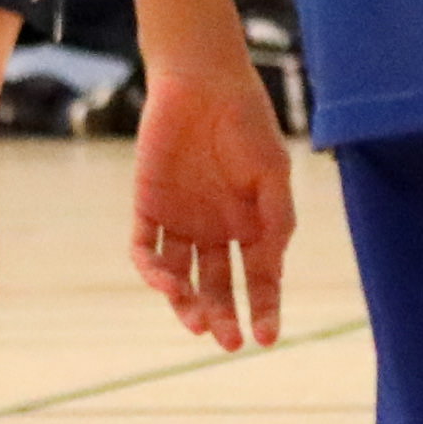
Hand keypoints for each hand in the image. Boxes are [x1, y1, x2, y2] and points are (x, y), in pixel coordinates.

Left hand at [128, 56, 295, 349]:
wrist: (202, 81)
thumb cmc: (247, 123)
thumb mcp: (272, 173)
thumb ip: (276, 219)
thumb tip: (274, 268)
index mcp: (252, 224)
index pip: (259, 279)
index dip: (264, 310)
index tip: (266, 339)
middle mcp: (217, 229)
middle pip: (218, 286)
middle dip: (222, 316)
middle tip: (226, 341)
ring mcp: (181, 220)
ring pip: (181, 276)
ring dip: (186, 302)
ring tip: (194, 319)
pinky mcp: (148, 206)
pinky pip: (146, 248)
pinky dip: (152, 270)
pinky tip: (165, 283)